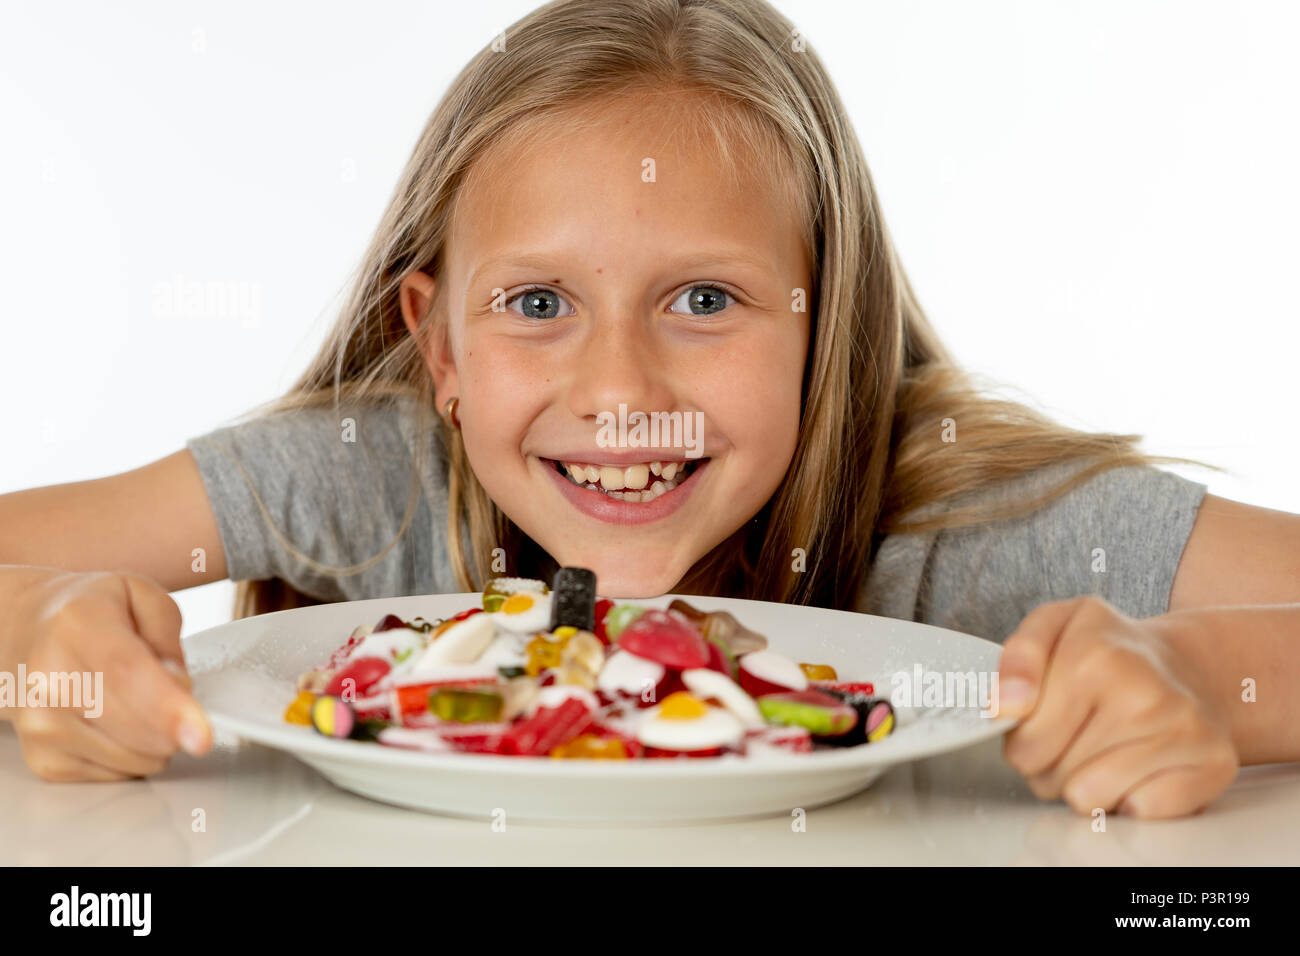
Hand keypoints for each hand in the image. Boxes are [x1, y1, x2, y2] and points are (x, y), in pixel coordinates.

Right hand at [5, 568, 211, 780]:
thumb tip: (179, 688)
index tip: (201, 736)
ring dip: (155, 739)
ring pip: (133, 759)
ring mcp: (40, 724)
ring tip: (133, 700)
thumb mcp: (143, 597)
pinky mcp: (43, 759)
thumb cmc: (93, 613)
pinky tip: (114, 722)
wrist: (32, 632)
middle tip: (167, 689)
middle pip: (135, 726)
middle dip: (175, 720)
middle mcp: (49, 678)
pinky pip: (118, 775)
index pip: (126, 675)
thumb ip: (169, 639)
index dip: (168, 709)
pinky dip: (131, 754)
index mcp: (78, 625)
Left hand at [996, 595, 1237, 818]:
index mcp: (1094, 655)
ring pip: (1090, 800)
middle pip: (1050, 777)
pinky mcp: (1214, 764)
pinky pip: (1140, 811)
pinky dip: (1134, 796)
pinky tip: (1142, 763)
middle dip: (1050, 764)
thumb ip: (1017, 658)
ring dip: (1088, 783)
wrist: (1186, 663)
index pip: (1023, 745)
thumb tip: (1005, 706)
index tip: (1039, 719)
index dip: (1022, 740)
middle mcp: (1143, 693)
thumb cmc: (1109, 650)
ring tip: (1104, 747)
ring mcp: (1183, 730)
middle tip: (1074, 732)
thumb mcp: (1053, 625)